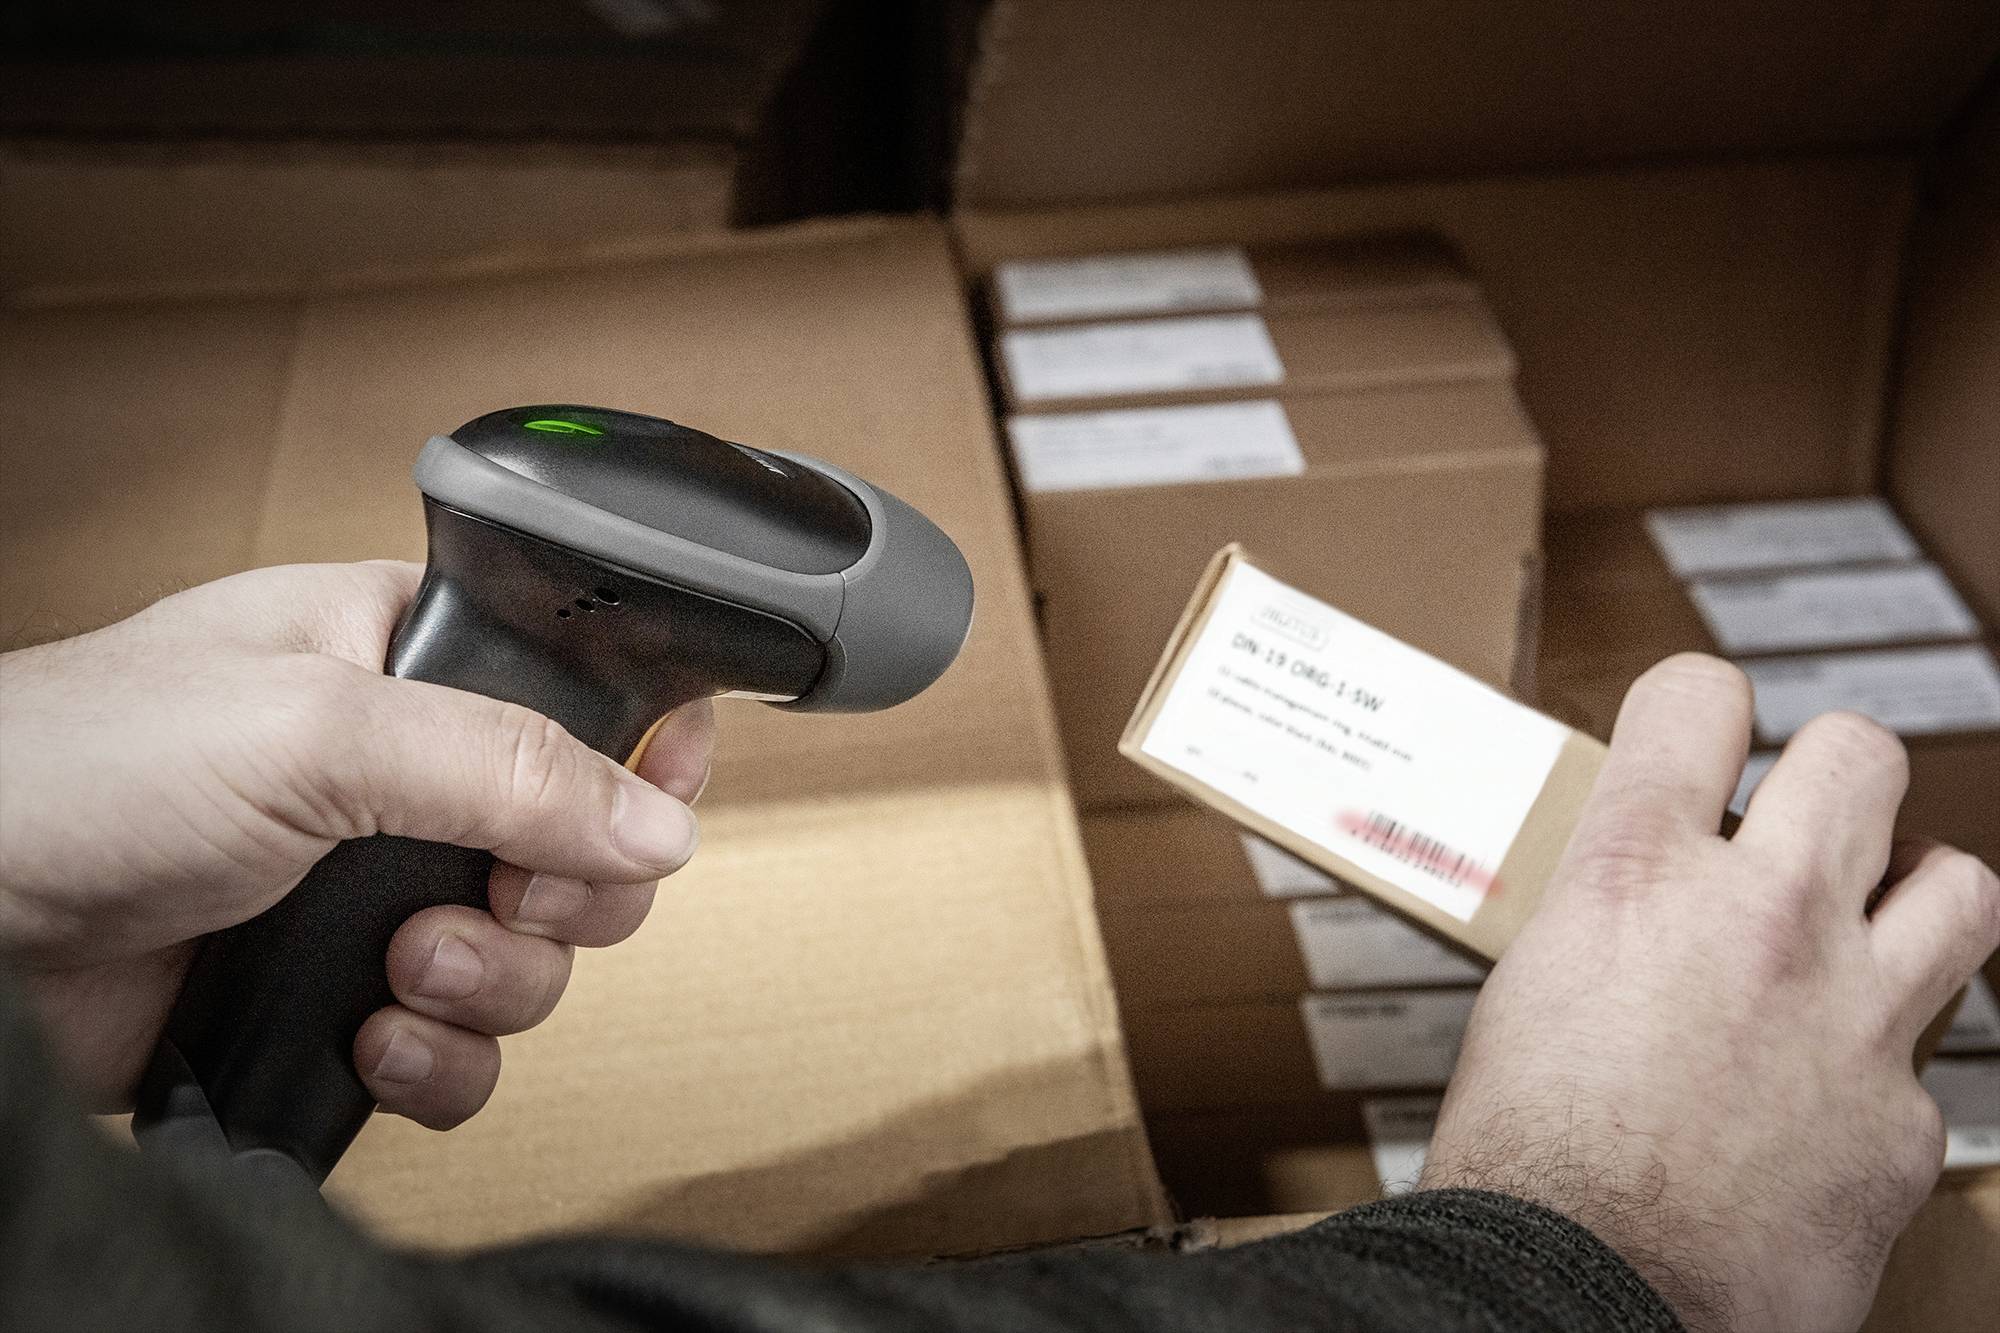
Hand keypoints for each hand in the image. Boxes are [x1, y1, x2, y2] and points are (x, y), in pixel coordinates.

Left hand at [0, 561, 712, 1128]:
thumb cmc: (78, 767)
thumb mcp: (317, 726)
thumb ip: (506, 764)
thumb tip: (659, 822)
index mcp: (405, 660)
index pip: (582, 693)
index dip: (641, 750)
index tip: (652, 803)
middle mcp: (405, 777)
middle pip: (583, 844)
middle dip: (561, 892)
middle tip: (499, 893)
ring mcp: (374, 891)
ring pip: (535, 956)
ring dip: (492, 980)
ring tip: (401, 965)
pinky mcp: (339, 996)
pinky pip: (464, 1046)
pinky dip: (441, 1060)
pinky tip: (372, 1038)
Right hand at [1421, 654, 1999, 1330]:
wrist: (1575, 1302)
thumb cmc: (1523, 1165)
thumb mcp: (1531, 992)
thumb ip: (1611, 921)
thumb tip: (1648, 903)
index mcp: (1635, 876)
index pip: (1700, 699)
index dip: (1701, 708)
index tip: (1703, 733)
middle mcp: (1759, 920)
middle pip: (1862, 757)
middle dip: (1836, 776)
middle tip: (1806, 823)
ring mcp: (1852, 1018)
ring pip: (1961, 887)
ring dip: (1914, 897)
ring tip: (1868, 933)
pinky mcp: (1901, 1124)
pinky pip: (1927, 1063)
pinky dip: (1884, 1070)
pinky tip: (1826, 1103)